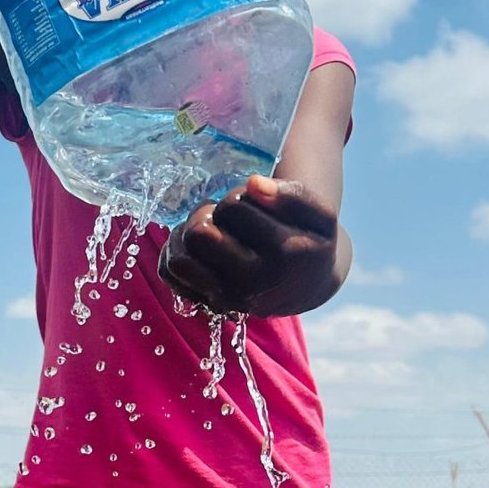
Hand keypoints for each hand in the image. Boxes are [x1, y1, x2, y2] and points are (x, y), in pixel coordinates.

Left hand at [160, 175, 341, 317]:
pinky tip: (199, 246)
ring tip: (210, 230)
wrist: (307, 286)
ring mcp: (226, 299)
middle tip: (223, 215)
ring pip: (178, 258)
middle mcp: (252, 283)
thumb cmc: (310, 240)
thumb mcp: (318, 215)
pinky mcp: (207, 304)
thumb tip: (254, 184)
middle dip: (208, 214)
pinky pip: (170, 272)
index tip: (252, 205)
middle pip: (199, 234)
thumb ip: (292, 195)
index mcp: (283, 254)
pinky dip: (176, 252)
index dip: (237, 197)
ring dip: (187, 234)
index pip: (233, 207)